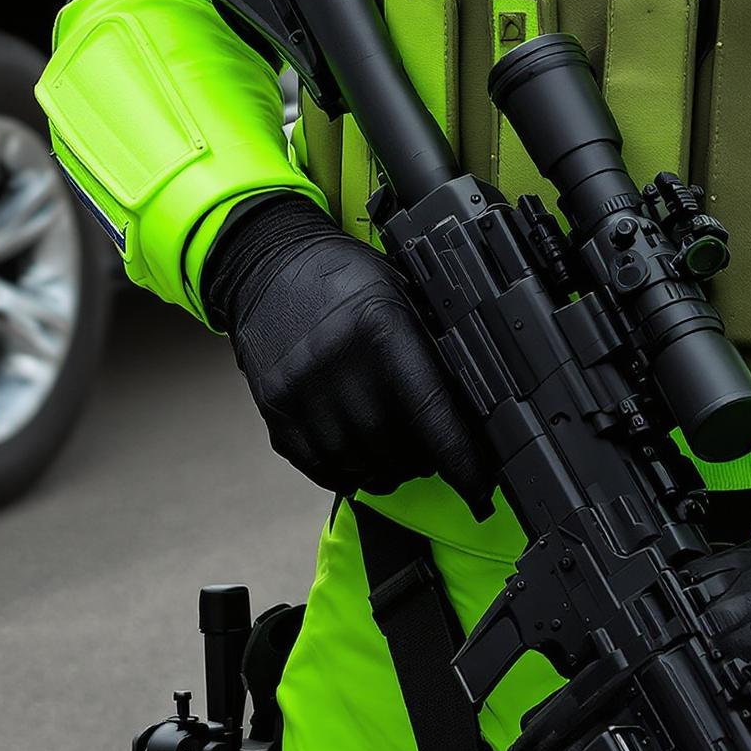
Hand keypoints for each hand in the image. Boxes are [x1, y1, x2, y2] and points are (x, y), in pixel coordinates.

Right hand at [201, 192, 485, 504]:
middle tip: (432, 453)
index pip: (429, 409)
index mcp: (379, 326)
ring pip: (358, 463)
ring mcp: (301, 391)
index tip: (481, 487)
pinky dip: (348, 473)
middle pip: (394, 445)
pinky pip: (320, 466)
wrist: (270, 264)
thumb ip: (430, 342)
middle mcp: (337, 363)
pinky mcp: (276, 411)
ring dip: (387, 471)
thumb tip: (477, 400)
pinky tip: (361, 458)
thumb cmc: (346, 278)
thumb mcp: (399, 291)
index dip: (459, 456)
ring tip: (398, 457)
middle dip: (422, 460)